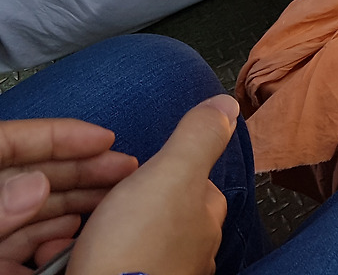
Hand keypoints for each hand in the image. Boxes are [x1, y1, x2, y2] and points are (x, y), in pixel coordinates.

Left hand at [0, 120, 138, 274]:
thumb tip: (34, 185)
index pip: (7, 142)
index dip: (58, 135)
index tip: (104, 137)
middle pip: (30, 175)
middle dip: (80, 168)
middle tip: (125, 165)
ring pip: (34, 209)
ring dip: (76, 200)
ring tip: (114, 195)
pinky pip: (26, 244)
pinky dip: (55, 236)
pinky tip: (78, 230)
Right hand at [66, 97, 240, 274]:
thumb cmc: (138, 249)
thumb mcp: (171, 175)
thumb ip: (198, 139)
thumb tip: (228, 105)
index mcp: (207, 214)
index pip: (191, 178)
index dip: (158, 170)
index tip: (132, 173)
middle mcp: (195, 248)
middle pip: (161, 210)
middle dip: (130, 204)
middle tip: (101, 207)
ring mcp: (168, 272)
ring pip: (136, 240)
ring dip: (110, 232)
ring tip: (86, 234)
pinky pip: (117, 265)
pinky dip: (99, 259)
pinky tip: (82, 259)